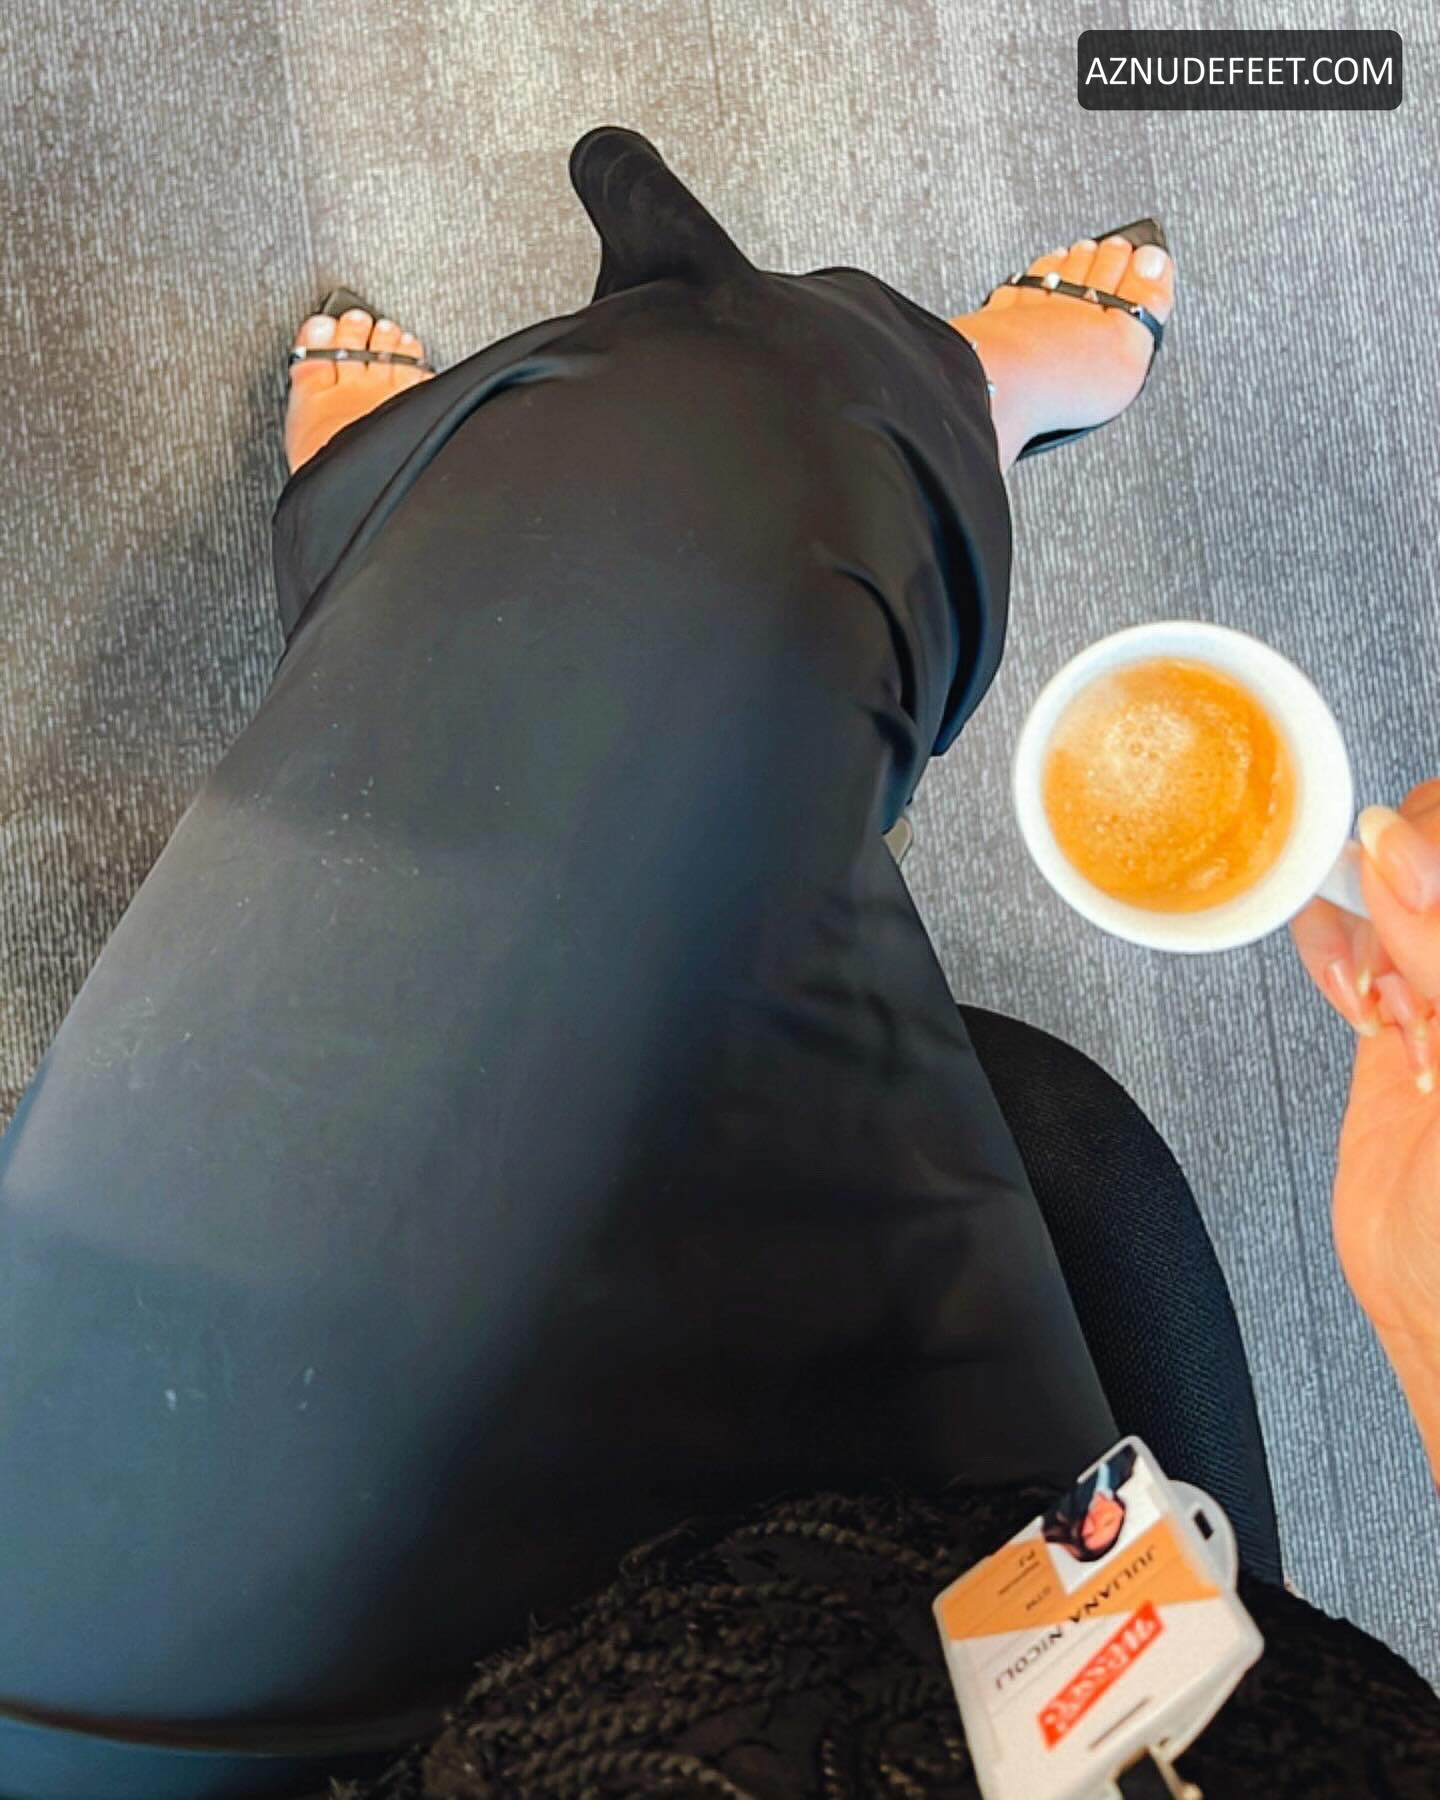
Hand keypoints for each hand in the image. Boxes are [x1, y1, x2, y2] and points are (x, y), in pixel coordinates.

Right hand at [1290, 780, 1439, 1480]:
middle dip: (1406, 886)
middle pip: (1439, 862)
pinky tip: (1339, 962)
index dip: (1438, 848)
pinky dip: (1337, 952)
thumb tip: (1397, 853)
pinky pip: (1360, 958)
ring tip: (1368, 965)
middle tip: (1397, 950)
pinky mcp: (1404, 1035)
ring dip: (1370, 918)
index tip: (1400, 874)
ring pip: (1399, 901)